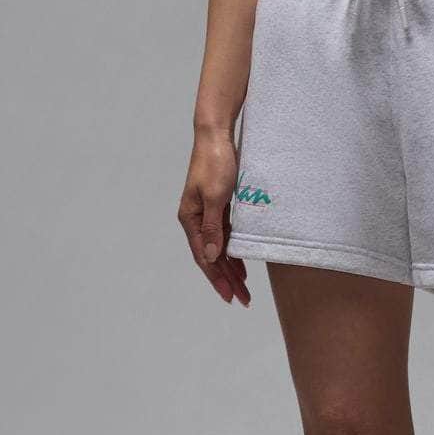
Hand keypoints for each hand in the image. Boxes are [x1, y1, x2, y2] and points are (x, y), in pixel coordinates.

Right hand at [179, 128, 251, 304]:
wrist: (216, 135)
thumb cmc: (216, 162)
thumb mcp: (216, 197)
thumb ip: (213, 228)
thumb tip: (211, 257)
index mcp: (190, 218)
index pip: (204, 257)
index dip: (217, 279)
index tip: (230, 297)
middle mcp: (195, 219)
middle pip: (211, 256)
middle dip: (226, 279)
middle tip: (243, 299)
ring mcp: (206, 213)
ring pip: (218, 247)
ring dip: (230, 267)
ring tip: (242, 287)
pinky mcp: (218, 205)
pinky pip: (225, 235)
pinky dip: (233, 249)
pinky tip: (241, 260)